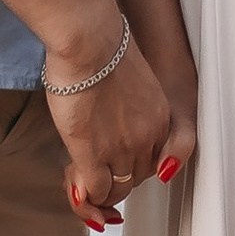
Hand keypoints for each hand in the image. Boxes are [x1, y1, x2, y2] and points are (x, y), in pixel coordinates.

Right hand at [49, 37, 189, 231]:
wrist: (88, 41)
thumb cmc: (100, 47)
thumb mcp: (130, 80)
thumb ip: (126, 106)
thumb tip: (109, 112)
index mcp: (160, 119)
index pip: (153, 161)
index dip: (131, 165)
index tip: (118, 166)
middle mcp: (148, 139)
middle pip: (136, 179)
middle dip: (113, 179)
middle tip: (92, 168)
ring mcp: (122, 150)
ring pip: (115, 191)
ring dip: (97, 189)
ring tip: (80, 174)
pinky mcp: (93, 155)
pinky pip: (93, 191)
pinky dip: (84, 194)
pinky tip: (75, 181)